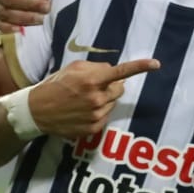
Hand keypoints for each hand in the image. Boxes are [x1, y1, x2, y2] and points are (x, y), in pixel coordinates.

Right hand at [29, 58, 160, 137]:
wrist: (37, 111)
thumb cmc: (56, 85)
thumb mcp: (73, 69)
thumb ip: (95, 68)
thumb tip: (112, 71)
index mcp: (92, 80)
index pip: (121, 72)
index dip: (140, 67)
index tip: (156, 64)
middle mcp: (97, 98)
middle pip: (120, 88)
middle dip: (112, 85)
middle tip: (95, 86)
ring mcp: (96, 115)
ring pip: (113, 103)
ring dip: (105, 99)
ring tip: (84, 100)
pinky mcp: (94, 128)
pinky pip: (106, 116)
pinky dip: (99, 112)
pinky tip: (82, 111)